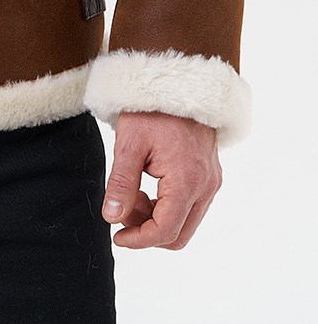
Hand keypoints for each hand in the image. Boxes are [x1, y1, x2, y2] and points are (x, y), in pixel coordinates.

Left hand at [102, 111, 221, 250]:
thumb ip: (121, 184)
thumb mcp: (129, 144)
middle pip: (178, 235)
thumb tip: (111, 218)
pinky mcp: (210, 177)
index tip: (116, 236)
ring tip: (132, 190)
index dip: (138, 240)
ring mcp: (211, 182)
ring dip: (156, 218)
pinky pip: (191, 207)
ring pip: (185, 223)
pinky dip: (167, 207)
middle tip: (123, 206)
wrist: (179, 83)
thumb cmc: (152, 110)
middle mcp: (206, 187)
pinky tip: (147, 186)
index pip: (165, 231)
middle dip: (147, 230)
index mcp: (187, 181)